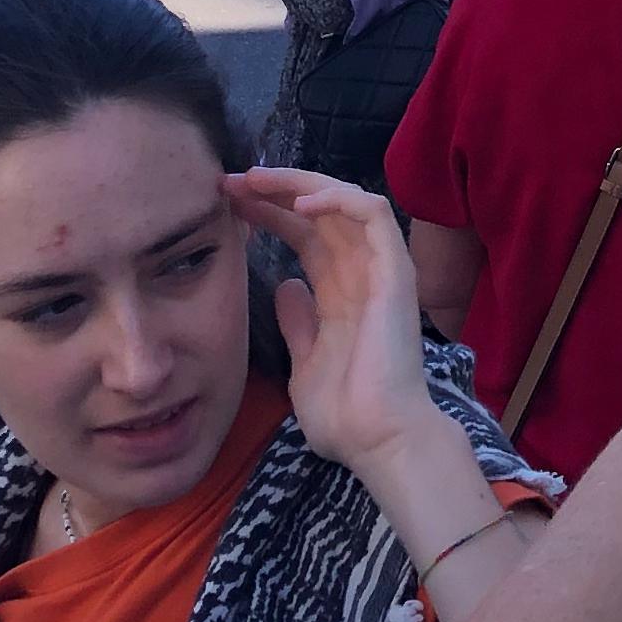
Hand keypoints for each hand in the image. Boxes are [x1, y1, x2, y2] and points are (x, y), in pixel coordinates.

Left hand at [228, 170, 442, 468]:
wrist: (376, 441)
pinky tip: (300, 202)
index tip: (225, 204)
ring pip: (345, 199)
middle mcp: (361, 273)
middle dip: (275, 189)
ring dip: (300, 183)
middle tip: (231, 180)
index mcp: (340, 293)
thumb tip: (285, 286)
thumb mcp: (304, 362)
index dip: (267, 213)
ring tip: (257, 180)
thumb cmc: (344, 415)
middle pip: (319, 210)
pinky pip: (374, 215)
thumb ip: (297, 323)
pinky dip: (339, 199)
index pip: (304, 234)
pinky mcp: (395, 270)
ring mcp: (380, 269)